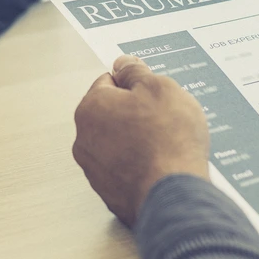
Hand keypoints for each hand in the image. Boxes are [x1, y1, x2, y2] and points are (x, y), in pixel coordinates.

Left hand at [72, 55, 210, 226]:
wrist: (174, 194)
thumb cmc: (168, 140)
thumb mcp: (160, 88)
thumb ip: (136, 72)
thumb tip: (123, 64)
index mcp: (91, 108)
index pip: (108, 82)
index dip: (134, 84)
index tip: (151, 91)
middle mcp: (84, 139)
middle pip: (111, 115)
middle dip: (135, 114)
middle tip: (163, 118)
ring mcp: (95, 170)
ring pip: (117, 144)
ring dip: (136, 141)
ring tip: (165, 144)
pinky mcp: (109, 194)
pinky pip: (124, 171)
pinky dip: (139, 167)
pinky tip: (160, 166)